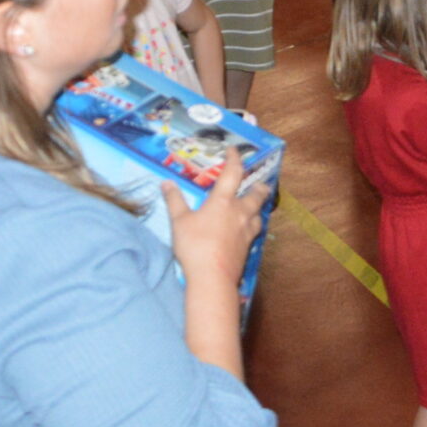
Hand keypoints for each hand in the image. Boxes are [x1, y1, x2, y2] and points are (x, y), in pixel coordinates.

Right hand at [164, 150, 264, 288]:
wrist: (212, 277)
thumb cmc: (195, 245)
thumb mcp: (179, 222)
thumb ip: (174, 201)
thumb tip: (166, 182)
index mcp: (223, 201)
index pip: (233, 173)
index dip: (235, 158)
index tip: (234, 150)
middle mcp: (240, 212)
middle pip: (256, 193)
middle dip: (258, 185)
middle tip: (259, 182)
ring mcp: (246, 230)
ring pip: (259, 213)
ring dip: (259, 206)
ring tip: (255, 205)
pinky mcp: (248, 247)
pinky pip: (255, 230)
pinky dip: (254, 224)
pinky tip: (249, 229)